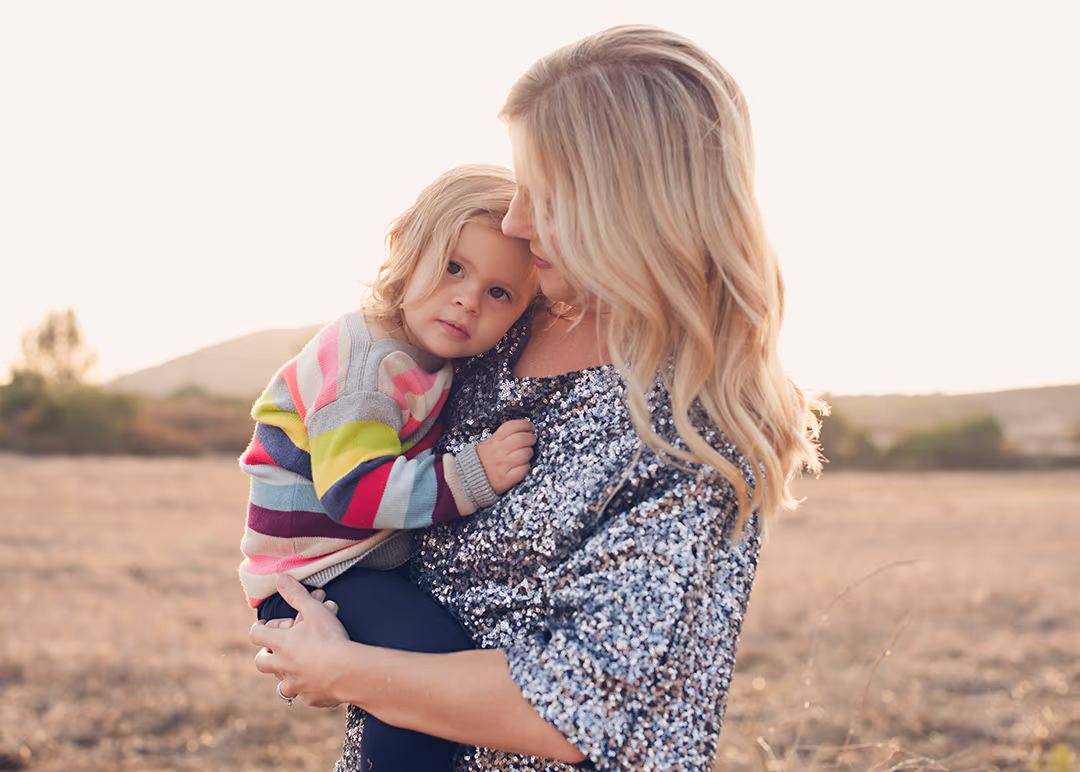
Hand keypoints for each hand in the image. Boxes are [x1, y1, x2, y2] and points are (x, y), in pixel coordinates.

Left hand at [251, 576, 350, 707]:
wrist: (348, 672)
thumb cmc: (330, 638)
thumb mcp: (314, 611)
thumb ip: (297, 595)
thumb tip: (280, 579)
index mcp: (280, 644)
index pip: (256, 634)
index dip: (259, 627)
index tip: (268, 625)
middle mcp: (282, 667)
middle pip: (261, 662)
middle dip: (267, 653)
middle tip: (282, 646)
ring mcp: (295, 685)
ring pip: (281, 683)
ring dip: (288, 674)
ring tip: (303, 664)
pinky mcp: (310, 699)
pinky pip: (304, 695)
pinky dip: (309, 688)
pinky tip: (322, 681)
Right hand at [476, 419, 535, 493]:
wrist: (468, 479)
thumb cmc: (481, 460)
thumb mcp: (487, 444)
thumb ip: (501, 437)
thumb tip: (522, 430)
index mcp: (493, 441)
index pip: (511, 427)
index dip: (524, 424)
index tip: (530, 426)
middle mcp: (498, 452)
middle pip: (521, 439)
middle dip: (531, 438)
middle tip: (532, 439)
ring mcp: (502, 466)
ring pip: (524, 454)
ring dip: (529, 452)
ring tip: (527, 453)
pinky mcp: (505, 479)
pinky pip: (523, 470)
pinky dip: (526, 467)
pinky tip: (523, 466)